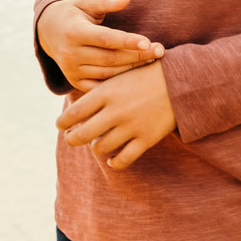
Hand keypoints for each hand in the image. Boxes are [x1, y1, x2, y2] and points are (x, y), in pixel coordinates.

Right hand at [38, 0, 163, 90]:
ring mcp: (72, 70)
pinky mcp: (75, 81)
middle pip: (111, 58)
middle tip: (160, 51)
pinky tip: (136, 76)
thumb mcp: (85, 2)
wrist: (48, 31)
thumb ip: (106, 0)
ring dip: (132, 69)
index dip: (128, 41)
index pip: (106, 39)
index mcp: (74, 32)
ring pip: (108, 74)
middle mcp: (71, 54)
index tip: (149, 42)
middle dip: (137, 56)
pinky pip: (101, 86)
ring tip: (153, 61)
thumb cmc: (74, 13)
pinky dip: (118, 83)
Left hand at [57, 61, 176, 168]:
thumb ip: (97, 93)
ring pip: (100, 148)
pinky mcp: (146, 139)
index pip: (73, 113)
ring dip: (95, 147)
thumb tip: (74, 112)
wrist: (179, 82)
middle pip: (81, 135)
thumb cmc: (144, 77)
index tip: (60, 125)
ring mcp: (131, 127)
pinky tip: (112, 160)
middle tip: (71, 139)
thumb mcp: (117, 78)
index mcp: (106, 93)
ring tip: (96, 143)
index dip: (62, 123)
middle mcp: (115, 111)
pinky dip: (115, 163)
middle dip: (72, 139)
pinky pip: (123, 159)